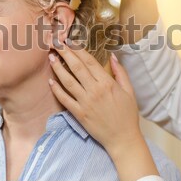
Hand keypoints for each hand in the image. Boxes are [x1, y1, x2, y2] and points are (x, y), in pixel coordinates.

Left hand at [48, 42, 158, 180]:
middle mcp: (94, 90)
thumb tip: (113, 56)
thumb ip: (120, 72)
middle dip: (65, 53)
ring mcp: (85, 102)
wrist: (123, 138)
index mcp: (107, 83)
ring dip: (58, 68)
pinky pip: (65, 99)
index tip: (70, 41)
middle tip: (55, 43)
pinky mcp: (79, 114)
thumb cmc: (127, 115)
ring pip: (68, 81)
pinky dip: (56, 90)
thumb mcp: (129, 91)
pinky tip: (50, 81)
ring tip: (50, 58)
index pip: (89, 61)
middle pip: (76, 67)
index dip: (78, 50)